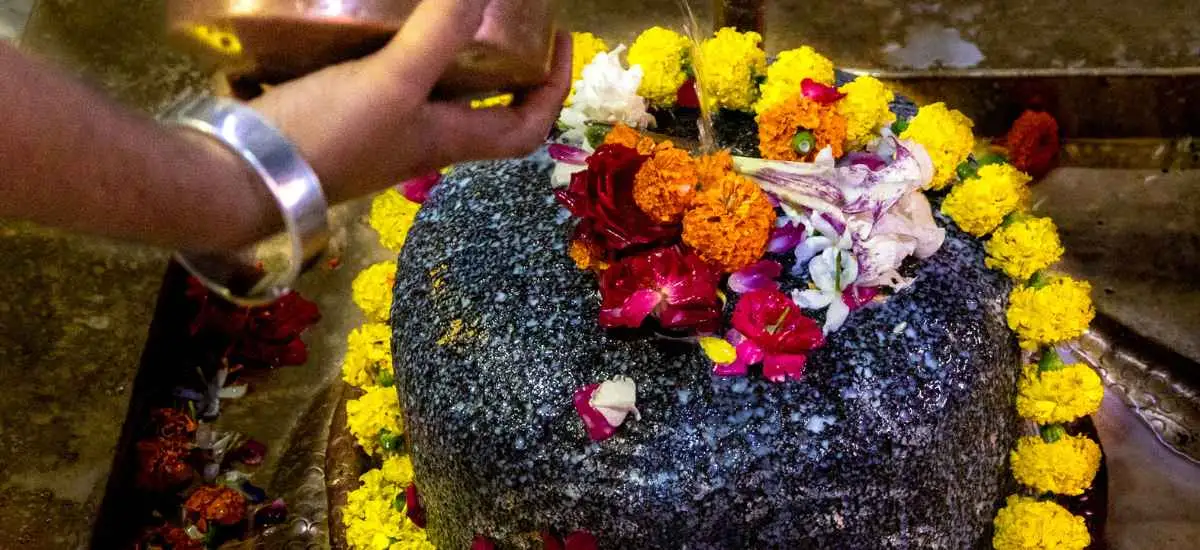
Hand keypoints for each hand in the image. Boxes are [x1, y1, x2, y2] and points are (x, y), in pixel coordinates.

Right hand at [250, 0, 572, 202]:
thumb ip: (439, 34)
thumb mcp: (393, 80)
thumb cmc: (328, 138)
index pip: (526, 129)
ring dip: (445, 58)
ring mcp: (378, 137)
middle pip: (482, 113)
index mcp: (448, 143)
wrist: (239, 180)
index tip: (559, 42)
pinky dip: (389, 54)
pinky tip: (368, 22)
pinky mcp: (337, 124)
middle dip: (503, 68)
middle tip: (502, 19)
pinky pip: (380, 86)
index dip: (554, 90)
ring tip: (441, 12)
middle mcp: (420, 145)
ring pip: (430, 97)